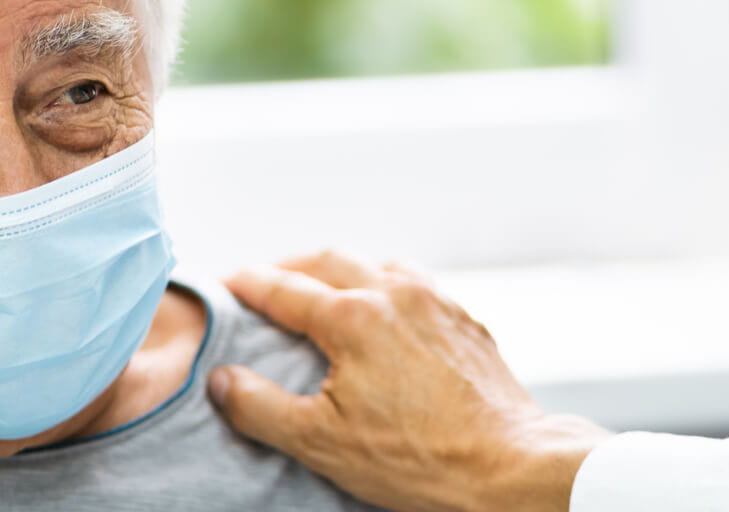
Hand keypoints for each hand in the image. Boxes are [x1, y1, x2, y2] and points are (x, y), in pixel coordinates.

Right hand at [208, 250, 612, 511]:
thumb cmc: (417, 459)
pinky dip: (388, 289)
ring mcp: (437, 304)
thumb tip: (221, 380)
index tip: (223, 283)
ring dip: (344, 271)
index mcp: (354, 318)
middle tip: (264, 283)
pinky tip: (387, 316)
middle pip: (329, 260)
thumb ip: (260, 407)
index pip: (282, 288)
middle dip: (290, 267)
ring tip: (325, 293)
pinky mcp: (466, 323)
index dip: (246, 284)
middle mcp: (396, 295)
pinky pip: (418, 287)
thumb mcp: (320, 443)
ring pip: (379, 265)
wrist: (508, 468)